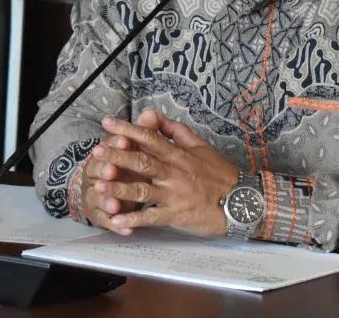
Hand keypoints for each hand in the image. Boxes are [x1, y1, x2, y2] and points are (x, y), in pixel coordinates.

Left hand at [94, 109, 238, 236]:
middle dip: (117, 157)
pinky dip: (133, 220)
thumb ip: (177, 131)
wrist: (241, 201)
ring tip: (98, 186)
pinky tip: (116, 221)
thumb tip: (156, 116)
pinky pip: (151, 218)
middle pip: (141, 162)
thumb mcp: (202, 146)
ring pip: (142, 190)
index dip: (127, 130)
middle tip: (96, 152)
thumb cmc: (221, 174)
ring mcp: (173, 195)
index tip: (108, 123)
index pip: (150, 138)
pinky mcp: (175, 215)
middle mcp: (173, 173)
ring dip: (119, 189)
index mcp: (178, 155)